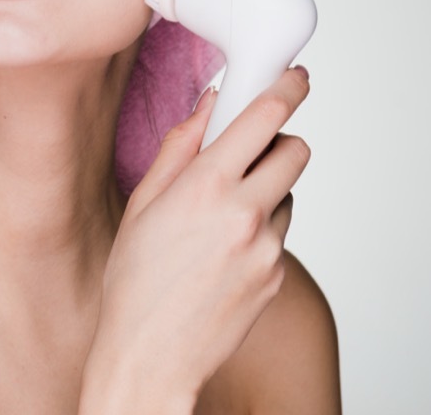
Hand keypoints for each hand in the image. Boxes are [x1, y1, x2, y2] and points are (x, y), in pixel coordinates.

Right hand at [80, 67, 310, 412]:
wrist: (150, 355)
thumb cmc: (134, 281)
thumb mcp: (144, 203)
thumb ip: (180, 147)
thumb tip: (209, 106)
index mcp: (205, 186)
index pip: (264, 117)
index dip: (286, 87)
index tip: (294, 76)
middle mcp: (244, 212)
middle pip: (296, 150)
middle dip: (278, 142)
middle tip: (248, 152)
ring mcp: (267, 248)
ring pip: (288, 194)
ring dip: (267, 191)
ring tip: (220, 219)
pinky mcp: (278, 276)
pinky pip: (281, 234)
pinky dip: (261, 231)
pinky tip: (223, 253)